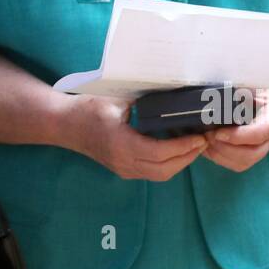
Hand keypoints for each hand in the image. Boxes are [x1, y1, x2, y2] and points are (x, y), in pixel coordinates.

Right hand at [67, 95, 207, 180]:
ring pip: (160, 174)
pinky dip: (168, 163)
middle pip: (165, 169)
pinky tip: (176, 149)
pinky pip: (151, 172)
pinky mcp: (123, 169)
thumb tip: (171, 94)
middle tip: (204, 140)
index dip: (183, 147)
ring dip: (180, 162)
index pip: (160, 153)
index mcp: (122, 144)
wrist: (64, 125)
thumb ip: (143, 100)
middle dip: (188, 157)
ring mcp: (123, 169)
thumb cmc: (87, 108)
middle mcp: (124, 162)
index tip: (200, 136)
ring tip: (194, 145)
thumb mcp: (116, 99)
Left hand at [200, 73, 268, 172]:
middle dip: (225, 148)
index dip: (238, 136)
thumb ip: (237, 92)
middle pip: (251, 154)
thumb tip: (212, 98)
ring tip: (204, 140)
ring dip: (220, 155)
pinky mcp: (255, 153)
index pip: (260, 133)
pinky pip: (238, 164)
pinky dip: (220, 158)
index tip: (218, 132)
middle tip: (207, 135)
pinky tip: (207, 147)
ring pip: (243, 162)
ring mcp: (265, 147)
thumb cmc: (264, 87)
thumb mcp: (253, 84)